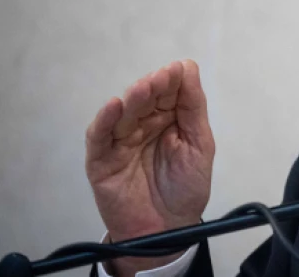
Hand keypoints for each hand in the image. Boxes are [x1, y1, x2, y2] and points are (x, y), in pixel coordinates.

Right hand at [85, 60, 214, 275]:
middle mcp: (143, 124)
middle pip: (145, 99)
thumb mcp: (199, 145)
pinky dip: (105, 120)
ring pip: (123, 113)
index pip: (168, 92)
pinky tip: (114, 106)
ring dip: (133, 99)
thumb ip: (193, 109)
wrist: (168, 230)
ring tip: (143, 88)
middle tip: (162, 77)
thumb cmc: (186, 187)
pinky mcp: (101, 160)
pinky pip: (100, 136)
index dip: (173, 81)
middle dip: (153, 86)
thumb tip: (188, 68)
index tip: (179, 69)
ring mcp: (120, 141)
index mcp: (169, 118)